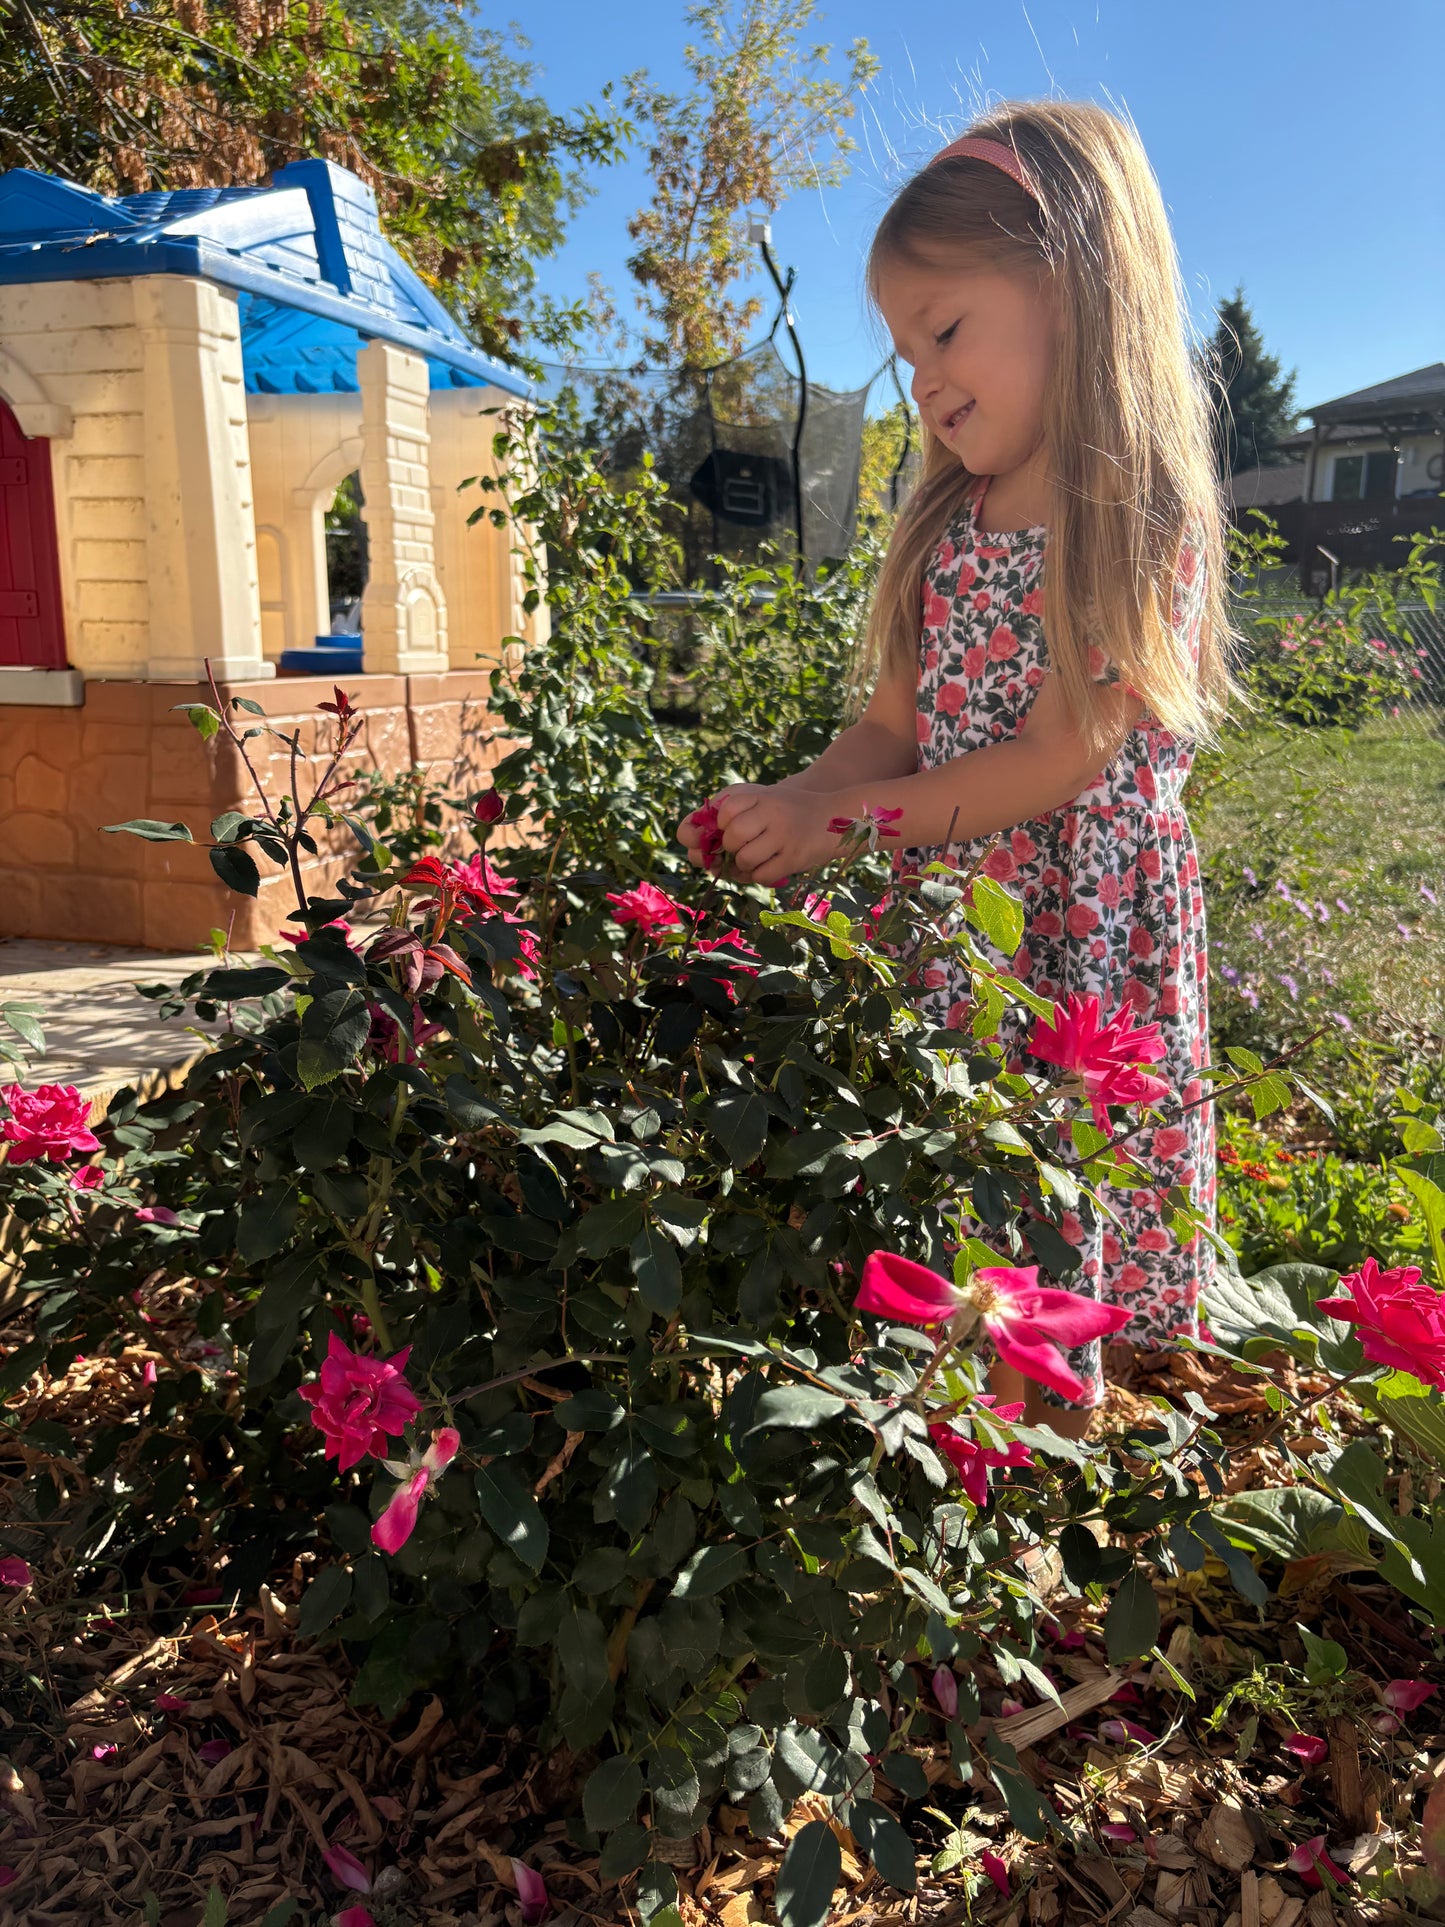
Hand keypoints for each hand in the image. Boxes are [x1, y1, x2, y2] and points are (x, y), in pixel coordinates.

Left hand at [714, 782, 836, 885]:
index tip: (728, 830)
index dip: (721, 826)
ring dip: (744, 866)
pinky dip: (759, 876)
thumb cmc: (793, 812)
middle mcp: (773, 812)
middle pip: (732, 836)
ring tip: (755, 860)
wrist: (838, 818)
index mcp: (762, 796)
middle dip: (730, 849)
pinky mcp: (794, 857)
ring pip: (744, 859)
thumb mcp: (768, 799)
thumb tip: (702, 841)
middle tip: (740, 849)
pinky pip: (762, 875)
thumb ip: (738, 810)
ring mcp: (784, 835)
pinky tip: (768, 868)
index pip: (724, 811)